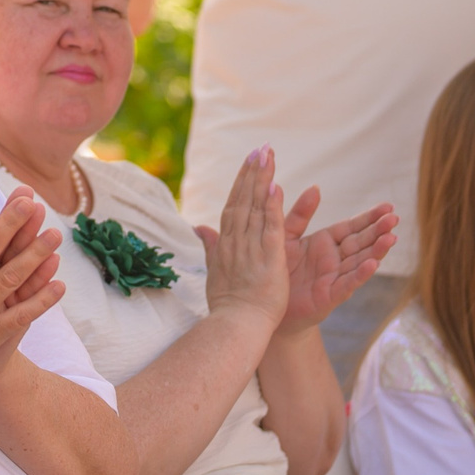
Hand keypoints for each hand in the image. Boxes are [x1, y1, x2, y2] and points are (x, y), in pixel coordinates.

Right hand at [196, 147, 289, 332]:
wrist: (235, 327)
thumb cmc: (228, 304)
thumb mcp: (216, 271)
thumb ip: (211, 246)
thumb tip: (199, 228)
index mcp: (226, 243)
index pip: (234, 205)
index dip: (241, 182)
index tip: (249, 161)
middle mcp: (236, 241)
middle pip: (243, 199)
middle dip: (252, 172)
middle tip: (261, 147)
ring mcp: (250, 247)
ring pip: (255, 207)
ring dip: (261, 179)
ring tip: (268, 155)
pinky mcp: (267, 257)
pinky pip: (270, 227)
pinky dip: (272, 206)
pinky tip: (276, 186)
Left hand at [278, 194, 396, 333]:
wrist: (267, 302)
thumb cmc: (278, 268)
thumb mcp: (287, 235)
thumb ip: (300, 214)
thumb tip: (315, 187)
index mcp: (326, 242)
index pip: (352, 227)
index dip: (370, 218)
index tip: (388, 207)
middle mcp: (335, 259)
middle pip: (361, 242)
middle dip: (378, 231)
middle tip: (395, 218)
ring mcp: (335, 277)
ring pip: (360, 262)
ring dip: (376, 251)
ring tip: (391, 238)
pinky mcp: (329, 296)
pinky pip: (347, 283)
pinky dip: (360, 274)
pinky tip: (373, 264)